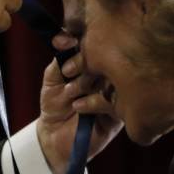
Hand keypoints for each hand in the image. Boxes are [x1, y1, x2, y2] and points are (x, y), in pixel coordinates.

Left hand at [36, 33, 122, 173]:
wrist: (54, 135)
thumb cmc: (55, 103)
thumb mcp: (53, 76)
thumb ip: (61, 56)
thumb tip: (66, 37)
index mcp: (99, 62)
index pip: (99, 42)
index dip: (82, 40)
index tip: (64, 45)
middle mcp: (111, 75)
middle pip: (109, 57)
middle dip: (85, 62)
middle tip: (68, 73)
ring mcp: (117, 93)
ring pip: (113, 77)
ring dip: (87, 82)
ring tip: (70, 91)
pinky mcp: (119, 113)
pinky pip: (115, 101)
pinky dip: (93, 102)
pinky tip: (77, 106)